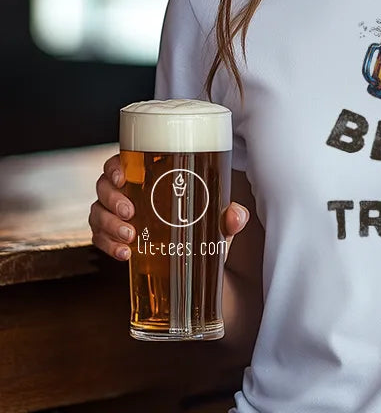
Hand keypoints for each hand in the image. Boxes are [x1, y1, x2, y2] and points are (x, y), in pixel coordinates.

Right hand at [88, 152, 249, 260]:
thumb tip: (236, 216)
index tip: (121, 177)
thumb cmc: (205, 228)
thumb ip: (232, 217)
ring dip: (108, 224)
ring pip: (98, 212)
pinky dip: (107, 245)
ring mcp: (120, 215)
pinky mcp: (115, 238)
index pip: (122, 161)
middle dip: (112, 199)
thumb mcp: (219, 221)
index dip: (114, 166)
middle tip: (130, 213)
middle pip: (103, 186)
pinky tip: (124, 253)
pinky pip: (99, 238)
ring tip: (130, 236)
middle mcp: (131, 191)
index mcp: (151, 175)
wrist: (199, 265)